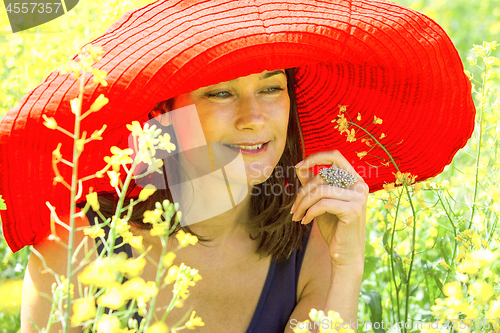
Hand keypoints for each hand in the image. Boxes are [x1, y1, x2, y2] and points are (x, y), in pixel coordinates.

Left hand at [291, 150, 368, 268]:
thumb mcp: (321, 201)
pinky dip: (309, 212)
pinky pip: (323, 203)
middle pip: (323, 174)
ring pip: (320, 190)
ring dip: (303, 203)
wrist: (345, 254)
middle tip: (294, 208)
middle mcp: (360, 185)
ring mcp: (359, 197)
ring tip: (297, 216)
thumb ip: (313, 183)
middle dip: (303, 191)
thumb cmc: (333, 227)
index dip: (315, 157)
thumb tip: (299, 165)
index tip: (298, 166)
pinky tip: (304, 222)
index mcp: (355, 179)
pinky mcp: (353, 210)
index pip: (335, 156)